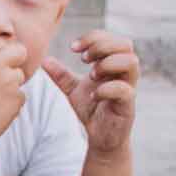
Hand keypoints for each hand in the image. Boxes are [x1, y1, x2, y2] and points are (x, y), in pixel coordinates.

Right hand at [0, 38, 28, 151]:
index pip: (0, 42)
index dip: (2, 51)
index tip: (0, 60)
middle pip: (20, 51)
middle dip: (17, 59)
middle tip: (9, 72)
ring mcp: (8, 80)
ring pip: (19, 76)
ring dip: (12, 86)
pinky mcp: (18, 96)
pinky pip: (20, 95)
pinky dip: (12, 103)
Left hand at [44, 30, 139, 154]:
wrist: (100, 137)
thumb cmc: (91, 110)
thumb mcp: (72, 90)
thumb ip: (61, 75)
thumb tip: (44, 60)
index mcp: (113, 66)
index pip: (111, 39)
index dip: (93, 37)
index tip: (73, 47)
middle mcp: (123, 74)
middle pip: (125, 45)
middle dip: (101, 46)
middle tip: (82, 59)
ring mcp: (128, 88)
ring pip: (131, 63)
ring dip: (108, 64)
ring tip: (91, 75)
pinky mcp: (128, 105)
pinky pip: (124, 90)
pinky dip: (106, 89)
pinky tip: (93, 96)